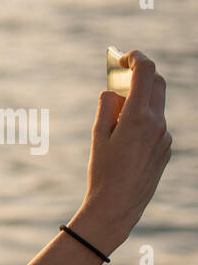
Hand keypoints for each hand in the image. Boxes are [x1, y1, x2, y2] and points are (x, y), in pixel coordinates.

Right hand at [75, 49, 171, 254]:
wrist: (118, 206)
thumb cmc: (103, 172)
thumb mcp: (98, 136)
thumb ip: (107, 107)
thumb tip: (113, 91)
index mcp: (139, 116)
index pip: (146, 71)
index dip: (135, 58)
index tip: (122, 58)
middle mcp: (158, 123)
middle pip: (157, 83)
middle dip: (141, 74)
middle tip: (120, 76)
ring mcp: (165, 136)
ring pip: (157, 106)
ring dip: (140, 100)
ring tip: (116, 114)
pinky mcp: (166, 149)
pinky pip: (157, 125)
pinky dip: (143, 120)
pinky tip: (126, 138)